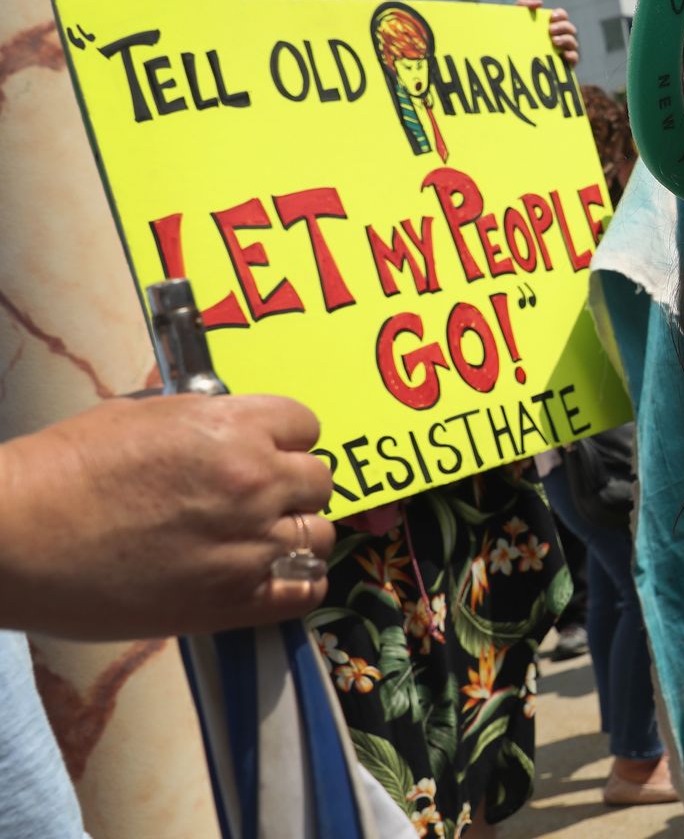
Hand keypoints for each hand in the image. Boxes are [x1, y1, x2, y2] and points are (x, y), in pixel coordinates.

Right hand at [0, 394, 336, 639]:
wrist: (14, 537)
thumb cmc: (62, 471)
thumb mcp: (140, 415)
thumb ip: (202, 421)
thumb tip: (229, 427)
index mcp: (233, 428)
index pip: (305, 425)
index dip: (285, 439)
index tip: (267, 452)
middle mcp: (254, 483)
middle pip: (317, 480)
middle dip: (291, 486)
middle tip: (257, 498)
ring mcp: (248, 545)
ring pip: (320, 535)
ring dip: (296, 534)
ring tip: (258, 538)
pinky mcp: (232, 601)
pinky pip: (305, 591)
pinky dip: (298, 583)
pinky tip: (274, 577)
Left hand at [517, 0, 579, 65]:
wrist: (510, 58)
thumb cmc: (514, 36)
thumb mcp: (515, 18)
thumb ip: (523, 4)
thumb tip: (540, 3)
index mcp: (552, 24)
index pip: (563, 16)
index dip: (561, 15)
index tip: (551, 17)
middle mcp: (561, 36)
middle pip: (570, 29)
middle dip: (563, 27)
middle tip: (550, 30)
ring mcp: (564, 50)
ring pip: (573, 42)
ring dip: (566, 40)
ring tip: (554, 41)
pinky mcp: (565, 64)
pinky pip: (575, 58)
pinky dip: (572, 55)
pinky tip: (564, 54)